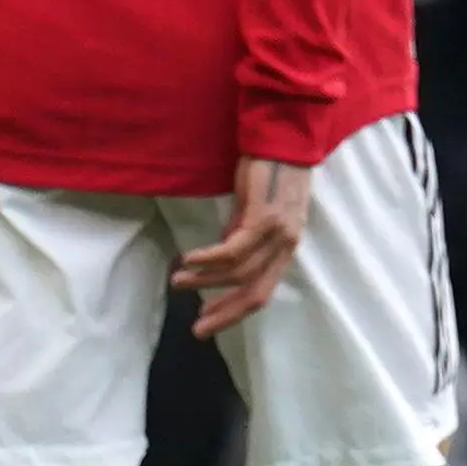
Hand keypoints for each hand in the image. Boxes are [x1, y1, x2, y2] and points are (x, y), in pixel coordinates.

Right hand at [174, 157, 311, 336]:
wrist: (283, 137)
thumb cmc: (269, 171)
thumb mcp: (256, 211)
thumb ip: (241, 235)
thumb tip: (221, 258)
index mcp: (286, 246)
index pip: (262, 291)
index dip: (234, 311)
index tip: (207, 321)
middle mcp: (287, 243)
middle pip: (255, 292)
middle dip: (224, 312)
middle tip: (196, 327)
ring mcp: (278, 232)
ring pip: (240, 273)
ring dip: (205, 281)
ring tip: (179, 280)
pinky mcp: (265, 217)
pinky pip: (233, 250)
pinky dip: (208, 259)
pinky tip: (189, 261)